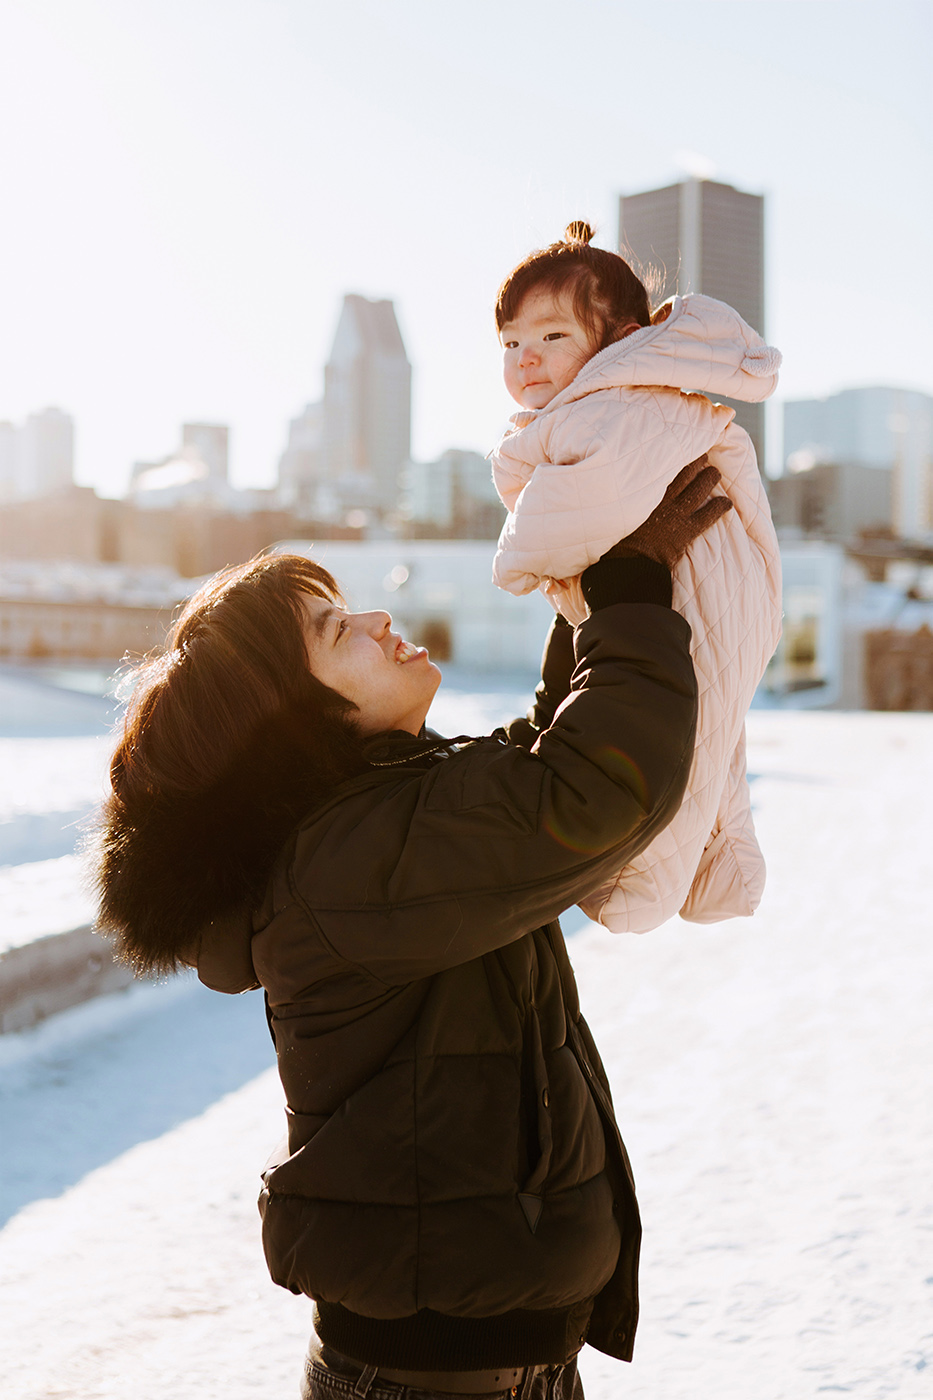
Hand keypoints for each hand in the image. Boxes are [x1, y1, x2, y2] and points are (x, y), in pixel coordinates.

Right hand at [603, 455, 732, 569]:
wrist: (627, 565)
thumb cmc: (614, 541)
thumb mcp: (613, 513)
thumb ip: (619, 498)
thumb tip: (612, 490)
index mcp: (644, 491)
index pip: (662, 465)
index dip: (674, 455)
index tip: (680, 446)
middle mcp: (663, 497)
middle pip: (685, 472)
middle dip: (697, 462)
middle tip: (704, 455)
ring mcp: (676, 513)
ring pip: (699, 489)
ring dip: (709, 479)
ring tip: (715, 473)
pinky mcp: (686, 530)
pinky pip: (709, 515)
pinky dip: (720, 508)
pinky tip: (727, 503)